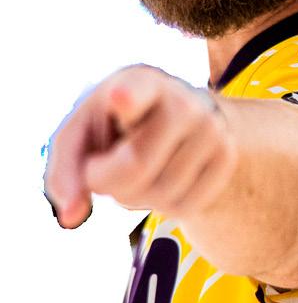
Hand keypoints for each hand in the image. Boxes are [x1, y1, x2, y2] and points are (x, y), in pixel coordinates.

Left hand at [45, 65, 237, 227]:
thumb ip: (65, 174)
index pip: (136, 91)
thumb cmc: (115, 125)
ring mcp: (212, 129)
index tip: (120, 97)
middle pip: (136, 167)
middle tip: (105, 168)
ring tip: (139, 171)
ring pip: (161, 195)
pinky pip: (185, 208)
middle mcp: (183, 101)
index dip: (128, 97)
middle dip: (109, 182)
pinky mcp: (227, 157)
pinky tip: (162, 181)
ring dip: (135, 198)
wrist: (179, 113)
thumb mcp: (82, 135)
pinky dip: (163, 207)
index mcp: (139, 83)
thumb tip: (71, 219)